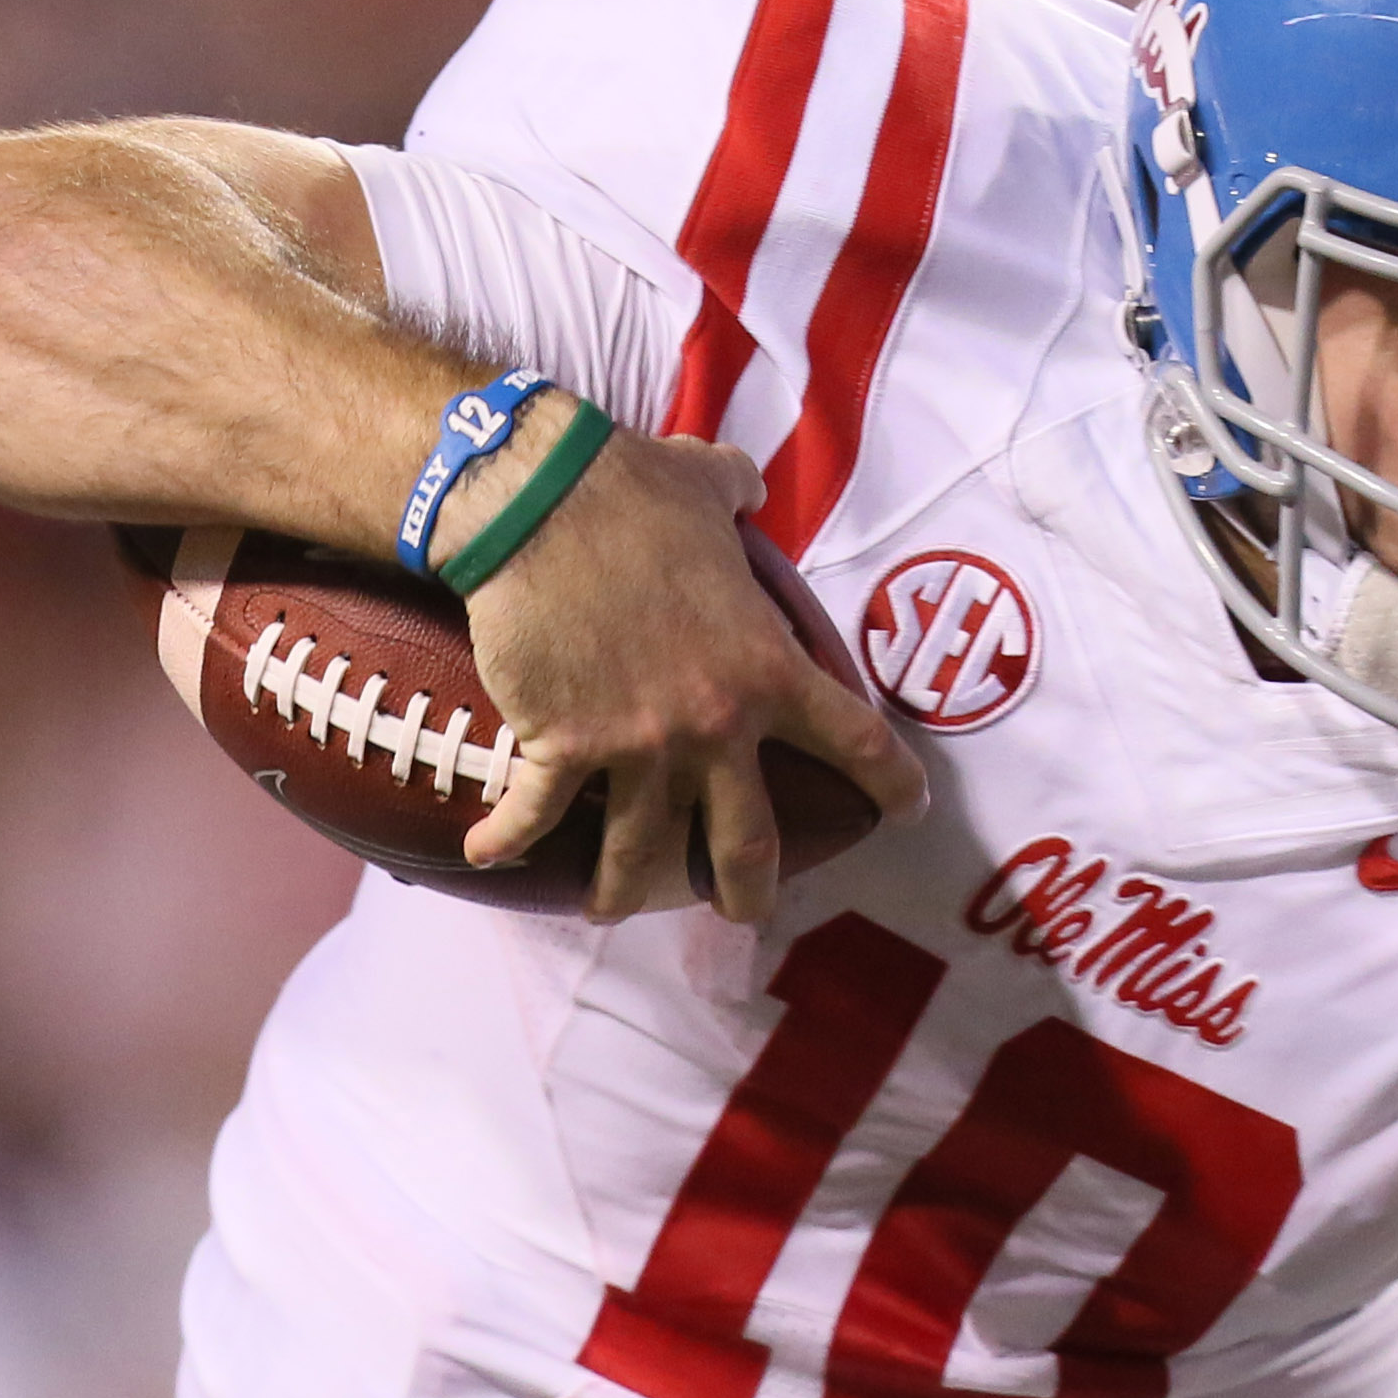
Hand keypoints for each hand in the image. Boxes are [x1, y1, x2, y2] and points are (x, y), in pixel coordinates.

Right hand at [457, 421, 924, 923]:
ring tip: (613, 909)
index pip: (856, 742)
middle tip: (745, 914)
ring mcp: (640, 745)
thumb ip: (735, 494)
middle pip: (749, 842)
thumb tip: (744, 482)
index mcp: (769, 669)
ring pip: (641, 849)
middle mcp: (715, 725)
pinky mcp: (564, 744)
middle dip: (749, 891)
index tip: (908, 811)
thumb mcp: (705, 486)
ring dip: (625, 889)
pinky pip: (537, 813)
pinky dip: (509, 838)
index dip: (891, 784)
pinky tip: (489, 853)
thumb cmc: (629, 491)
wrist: (538, 503)